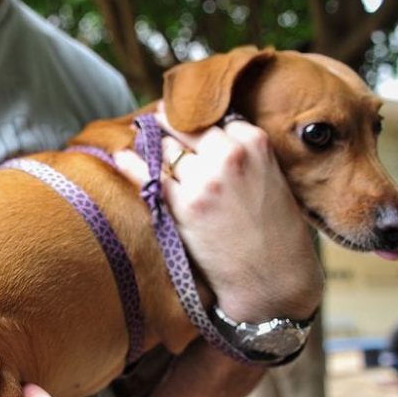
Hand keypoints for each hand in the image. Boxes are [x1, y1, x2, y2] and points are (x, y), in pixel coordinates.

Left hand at [115, 107, 321, 321]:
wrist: (273, 277)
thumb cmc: (275, 231)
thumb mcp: (270, 177)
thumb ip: (243, 154)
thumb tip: (206, 135)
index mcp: (254, 143)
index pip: (214, 119)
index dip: (197, 124)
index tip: (182, 121)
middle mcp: (228, 156)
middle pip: (186, 128)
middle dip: (169, 126)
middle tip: (155, 121)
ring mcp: (204, 180)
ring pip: (167, 150)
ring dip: (153, 146)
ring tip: (140, 139)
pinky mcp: (184, 206)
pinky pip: (149, 177)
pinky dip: (132, 165)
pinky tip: (122, 156)